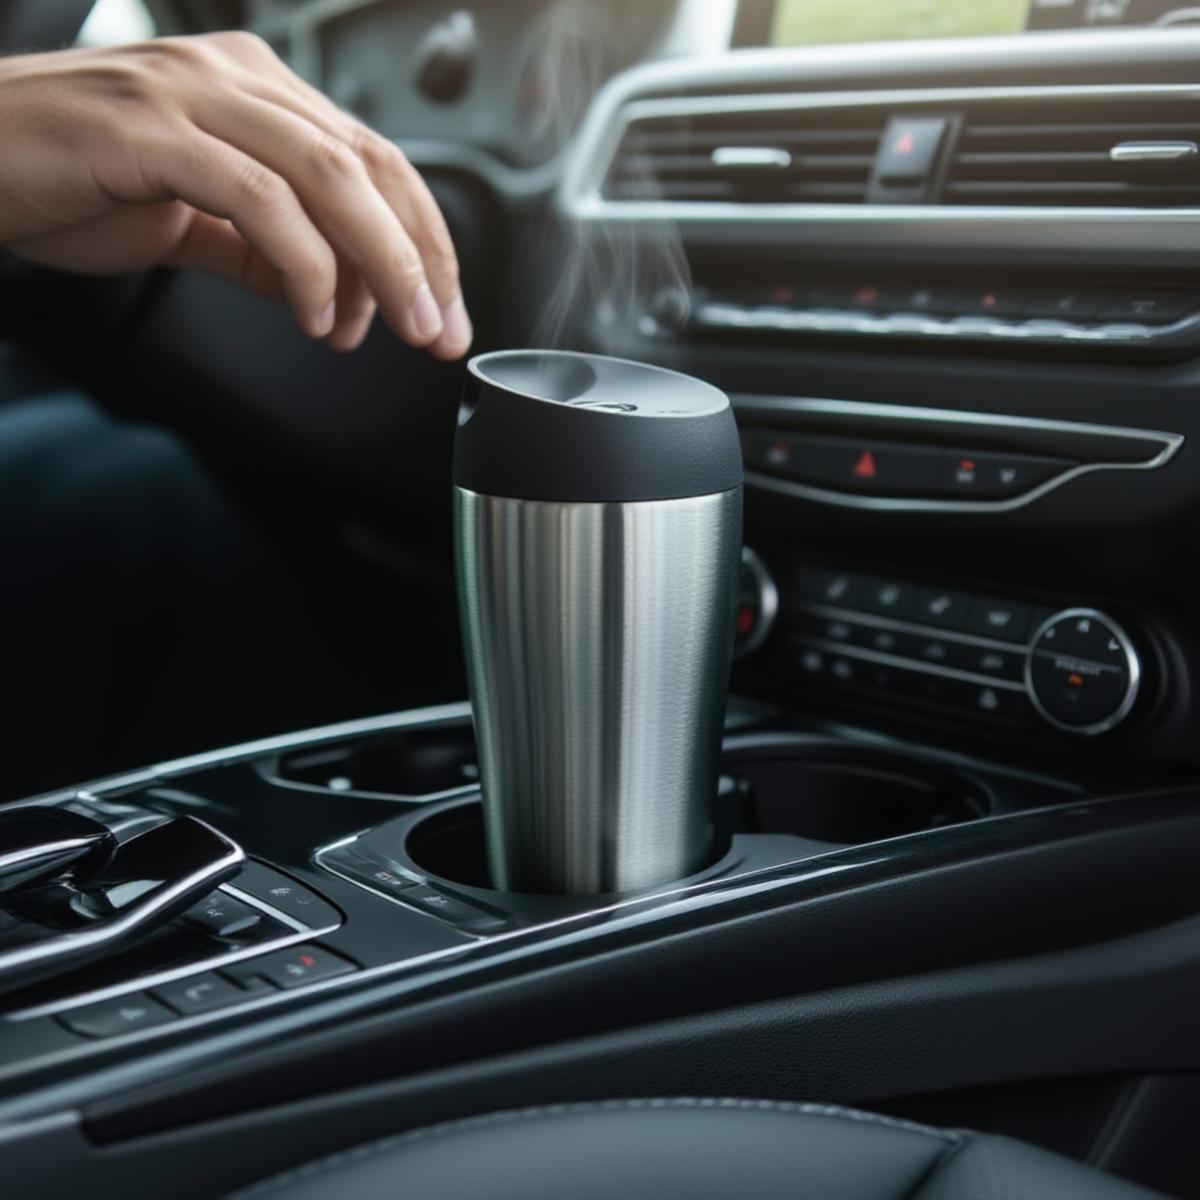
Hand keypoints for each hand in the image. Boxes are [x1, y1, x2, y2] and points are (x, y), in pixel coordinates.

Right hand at [0, 33, 471, 357]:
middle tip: (438, 331)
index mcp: (256, 90)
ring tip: (398, 330)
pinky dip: (306, 264)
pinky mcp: (153, 130)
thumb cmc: (72, 178)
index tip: (445, 310)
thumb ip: (264, 250)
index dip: (425, 241)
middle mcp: (236, 77)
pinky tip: (318, 314)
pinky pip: (260, 197)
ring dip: (382, 264)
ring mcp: (194, 95)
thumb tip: (335, 297)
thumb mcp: (193, 220)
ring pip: (330, 175)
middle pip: (370, 166)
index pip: (375, 163)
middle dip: (421, 259)